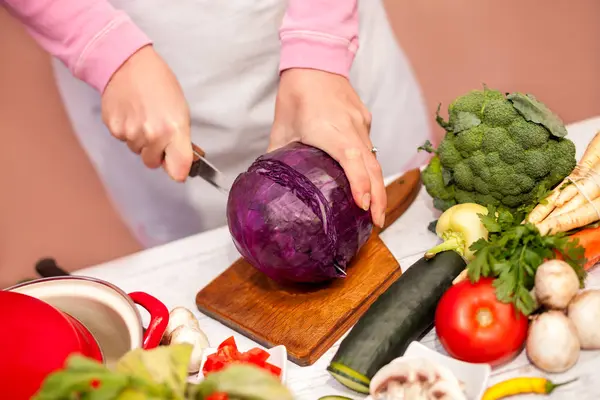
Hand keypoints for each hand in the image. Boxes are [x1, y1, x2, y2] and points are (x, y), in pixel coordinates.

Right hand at [101, 45, 192, 181]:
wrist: (127, 64)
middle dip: (156, 152)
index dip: (178, 170)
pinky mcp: (114, 129)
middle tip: (157, 131)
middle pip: (153, 163)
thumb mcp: (181, 110)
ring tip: (143, 116)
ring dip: (141, 140)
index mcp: (174, 130)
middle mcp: (152, 136)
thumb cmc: (159, 83)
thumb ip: (181, 138)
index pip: (178, 172)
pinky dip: (127, 131)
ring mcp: (130, 134)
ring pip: (137, 151)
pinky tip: (131, 113)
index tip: (178, 164)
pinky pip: (123, 140)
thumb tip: (182, 160)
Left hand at [269, 68, 385, 227]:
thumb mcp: (282, 128)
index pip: (351, 159)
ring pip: (374, 158)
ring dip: (377, 185)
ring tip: (376, 210)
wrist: (315, 60)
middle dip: (378, 196)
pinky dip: (371, 167)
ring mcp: (361, 123)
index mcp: (328, 130)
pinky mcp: (364, 120)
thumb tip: (273, 182)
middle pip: (372, 166)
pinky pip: (370, 147)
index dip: (360, 184)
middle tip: (377, 222)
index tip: (364, 206)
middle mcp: (350, 128)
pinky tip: (368, 182)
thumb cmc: (296, 94)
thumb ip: (280, 157)